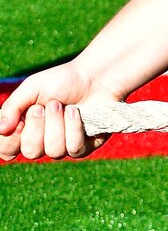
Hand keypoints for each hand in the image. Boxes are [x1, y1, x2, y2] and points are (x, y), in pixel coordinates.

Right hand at [0, 64, 115, 160]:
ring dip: (57, 125)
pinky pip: (75, 149)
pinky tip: (75, 113)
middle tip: (44, 106)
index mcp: (23, 130)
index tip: (18, 122)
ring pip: (54, 151)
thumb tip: (1, 129)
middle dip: (37, 127)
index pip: (7, 150)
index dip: (10, 141)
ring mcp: (63, 146)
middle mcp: (41, 142)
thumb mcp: (31, 88)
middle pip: (31, 152)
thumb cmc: (61, 81)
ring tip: (62, 105)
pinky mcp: (84, 147)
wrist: (95, 77)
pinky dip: (74, 128)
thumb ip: (12, 107)